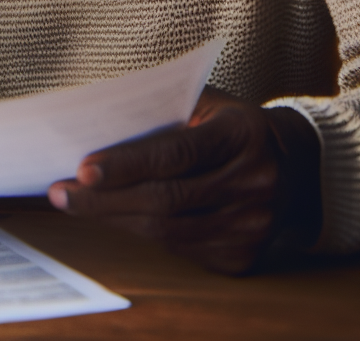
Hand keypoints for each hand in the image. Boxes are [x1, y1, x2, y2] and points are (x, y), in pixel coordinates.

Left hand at [46, 87, 320, 274]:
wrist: (299, 167)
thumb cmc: (232, 126)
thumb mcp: (208, 103)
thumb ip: (162, 109)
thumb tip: (94, 124)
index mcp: (244, 134)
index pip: (177, 153)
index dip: (126, 163)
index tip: (82, 168)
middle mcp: (255, 182)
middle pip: (166, 199)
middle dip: (104, 199)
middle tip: (60, 193)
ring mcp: (252, 225)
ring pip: (168, 231)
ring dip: (114, 220)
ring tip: (75, 205)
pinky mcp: (243, 255)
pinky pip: (180, 249)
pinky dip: (143, 234)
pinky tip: (117, 218)